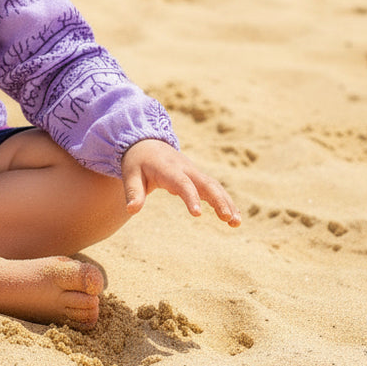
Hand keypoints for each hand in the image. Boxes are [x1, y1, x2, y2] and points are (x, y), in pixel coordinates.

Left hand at [121, 139, 240, 226]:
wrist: (145, 143)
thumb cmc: (137, 162)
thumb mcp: (130, 174)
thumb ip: (133, 192)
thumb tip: (131, 211)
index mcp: (168, 168)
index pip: (182, 183)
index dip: (191, 197)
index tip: (198, 214)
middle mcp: (185, 168)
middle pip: (206, 183)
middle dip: (218, 199)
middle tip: (228, 218)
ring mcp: (193, 171)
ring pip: (214, 186)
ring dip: (226, 202)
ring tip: (236, 222)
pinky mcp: (197, 177)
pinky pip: (214, 188)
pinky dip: (225, 201)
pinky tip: (233, 218)